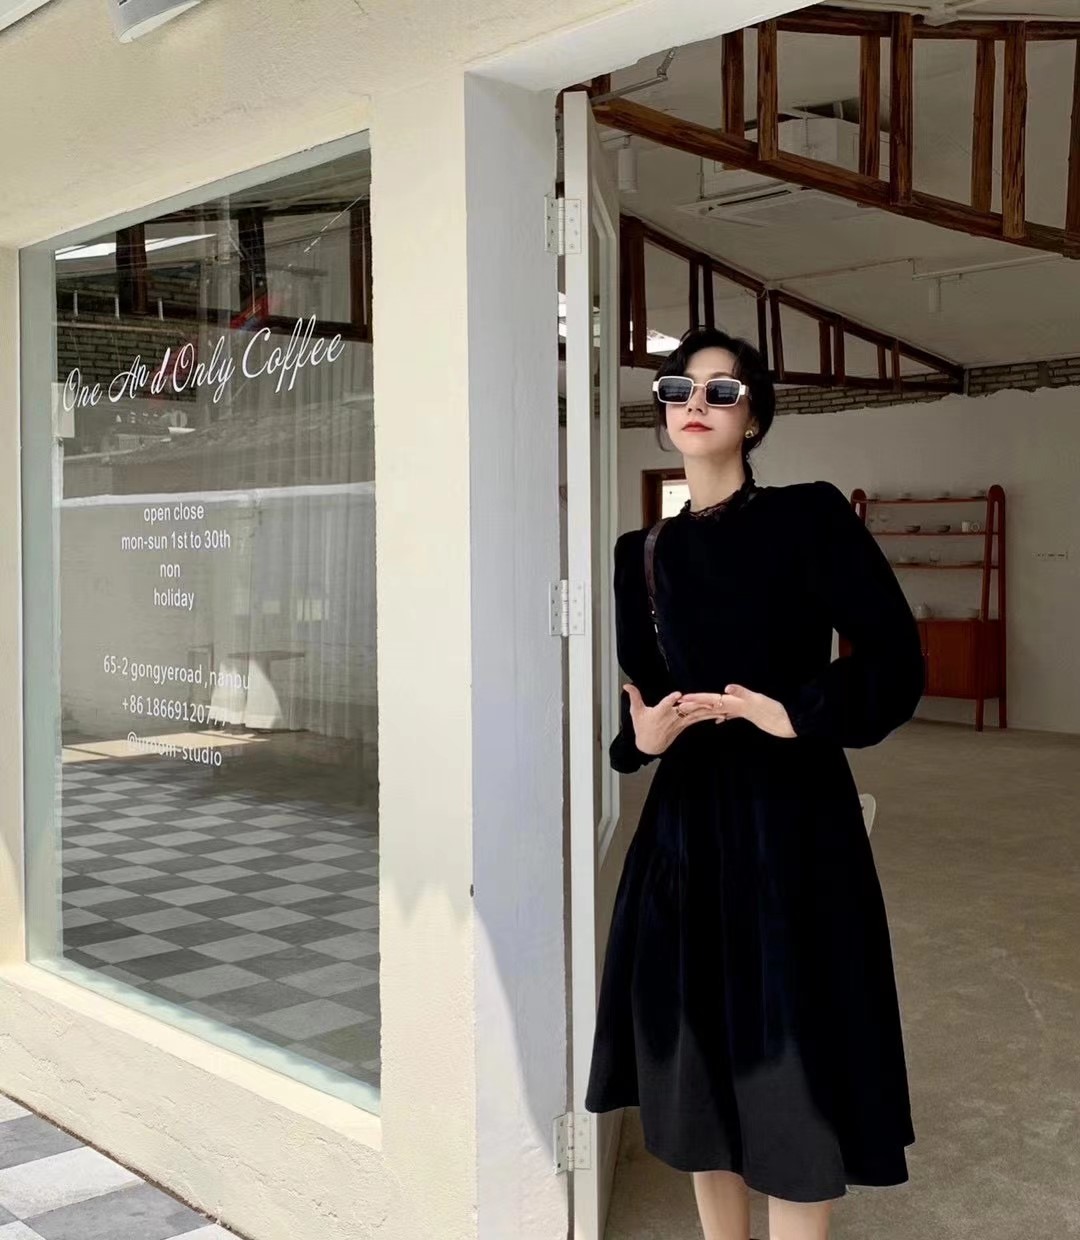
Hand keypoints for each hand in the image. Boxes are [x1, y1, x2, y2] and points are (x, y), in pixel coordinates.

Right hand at [623, 684, 713, 755]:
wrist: (650, 746)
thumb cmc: (642, 728)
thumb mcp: (636, 712)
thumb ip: (634, 696)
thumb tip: (627, 684)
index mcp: (659, 713)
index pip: (665, 705)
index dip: (671, 700)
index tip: (677, 695)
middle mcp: (672, 718)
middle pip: (686, 709)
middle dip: (699, 705)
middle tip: (711, 700)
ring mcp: (680, 721)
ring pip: (696, 714)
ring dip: (710, 711)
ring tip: (721, 706)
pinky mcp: (685, 724)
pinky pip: (699, 719)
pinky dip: (710, 716)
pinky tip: (721, 714)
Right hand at [676, 684, 796, 738]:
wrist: (791, 719)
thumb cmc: (776, 711)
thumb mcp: (759, 702)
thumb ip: (743, 693)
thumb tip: (727, 688)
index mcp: (735, 700)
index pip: (711, 699)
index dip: (696, 700)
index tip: (681, 701)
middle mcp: (736, 703)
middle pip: (711, 703)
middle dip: (695, 705)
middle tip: (678, 707)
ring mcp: (741, 708)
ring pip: (718, 708)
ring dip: (705, 710)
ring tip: (692, 712)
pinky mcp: (748, 714)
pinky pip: (729, 714)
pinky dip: (721, 716)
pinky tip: (718, 720)